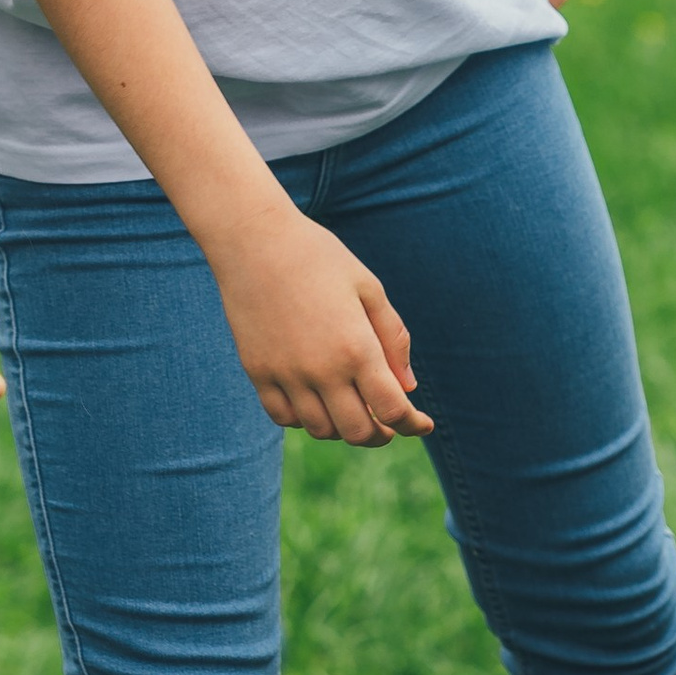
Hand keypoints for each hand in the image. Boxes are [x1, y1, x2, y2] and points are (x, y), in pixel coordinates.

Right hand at [209, 205, 433, 445]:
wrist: (253, 240)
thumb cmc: (319, 257)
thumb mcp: (369, 288)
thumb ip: (393, 339)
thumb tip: (408, 388)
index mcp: (357, 348)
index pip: (392, 410)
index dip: (412, 424)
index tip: (422, 424)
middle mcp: (321, 370)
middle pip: (358, 432)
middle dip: (381, 435)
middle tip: (388, 424)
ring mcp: (285, 374)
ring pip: (321, 429)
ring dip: (343, 429)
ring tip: (353, 411)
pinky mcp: (258, 372)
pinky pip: (283, 417)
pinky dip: (305, 420)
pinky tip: (316, 403)